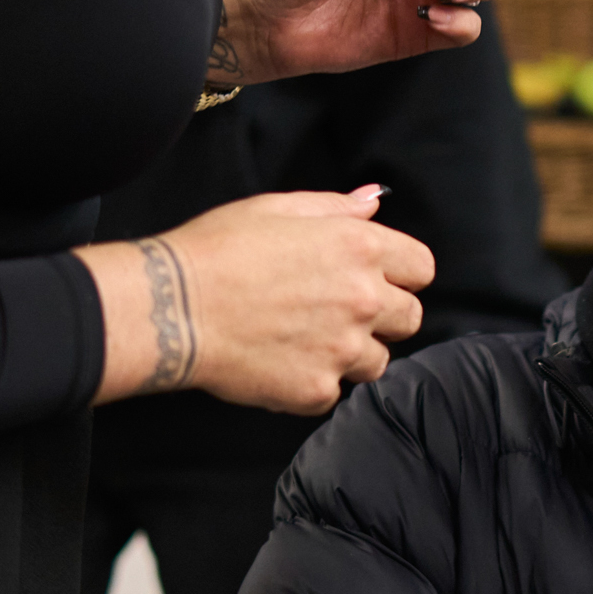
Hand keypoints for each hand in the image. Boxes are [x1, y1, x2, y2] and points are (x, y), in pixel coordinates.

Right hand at [80, 187, 437, 412]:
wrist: (171, 306)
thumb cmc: (217, 250)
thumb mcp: (277, 208)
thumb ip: (336, 208)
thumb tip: (374, 201)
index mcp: (360, 248)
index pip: (421, 268)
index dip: (402, 275)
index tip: (378, 280)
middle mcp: (363, 299)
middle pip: (410, 319)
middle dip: (383, 317)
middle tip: (337, 313)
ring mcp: (343, 349)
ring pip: (377, 362)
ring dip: (351, 354)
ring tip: (304, 340)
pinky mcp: (316, 389)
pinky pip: (333, 392)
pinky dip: (312, 383)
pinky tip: (278, 362)